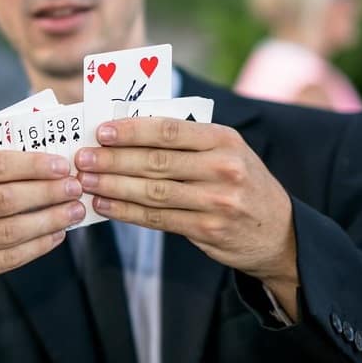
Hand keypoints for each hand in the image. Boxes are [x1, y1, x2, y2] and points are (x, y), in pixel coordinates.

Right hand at [0, 152, 84, 330]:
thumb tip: (49, 167)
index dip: (32, 165)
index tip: (62, 166)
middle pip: (5, 199)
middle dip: (47, 192)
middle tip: (74, 188)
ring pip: (10, 231)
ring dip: (49, 220)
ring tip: (73, 211)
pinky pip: (8, 258)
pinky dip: (38, 246)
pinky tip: (56, 234)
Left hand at [75, 118, 298, 315]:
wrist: (279, 232)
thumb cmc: (241, 183)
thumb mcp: (226, 152)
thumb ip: (186, 143)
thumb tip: (126, 134)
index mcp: (223, 139)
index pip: (169, 130)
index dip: (132, 131)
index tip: (101, 131)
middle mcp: (223, 167)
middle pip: (156, 161)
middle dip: (113, 160)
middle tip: (82, 158)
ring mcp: (217, 200)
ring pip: (153, 191)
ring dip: (113, 186)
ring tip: (86, 181)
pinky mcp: (208, 229)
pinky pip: (158, 219)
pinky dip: (126, 212)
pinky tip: (104, 205)